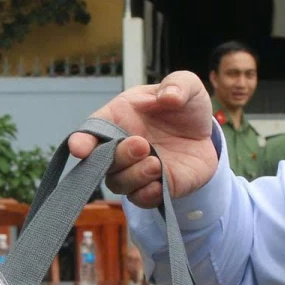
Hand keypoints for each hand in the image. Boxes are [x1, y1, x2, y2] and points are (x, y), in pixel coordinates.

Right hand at [66, 71, 218, 207]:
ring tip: (155, 164)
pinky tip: (159, 185)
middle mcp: (120, 148)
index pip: (90, 132)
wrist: (204, 134)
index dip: (81, 142)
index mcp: (117, 119)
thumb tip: (168, 97)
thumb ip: (177, 85)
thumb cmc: (184, 107)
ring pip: (118, 183)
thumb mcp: (186, 86)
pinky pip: (141, 199)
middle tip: (141, 145)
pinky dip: (146, 195)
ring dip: (133, 176)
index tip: (80, 149)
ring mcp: (134, 171)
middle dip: (118, 156)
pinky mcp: (153, 188)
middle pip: (101, 162)